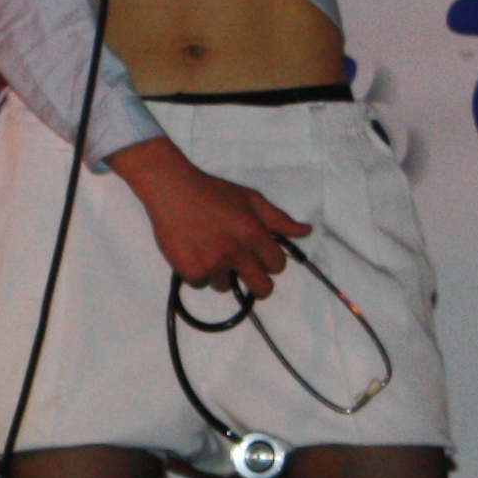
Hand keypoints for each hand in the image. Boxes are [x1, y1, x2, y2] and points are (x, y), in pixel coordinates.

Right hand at [107, 138, 308, 300]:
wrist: (171, 188)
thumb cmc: (213, 191)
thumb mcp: (250, 198)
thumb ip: (278, 219)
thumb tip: (306, 231)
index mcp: (254, 234)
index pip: (278, 265)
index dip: (270, 261)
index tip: (260, 256)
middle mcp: (236, 252)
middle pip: (261, 288)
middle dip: (258, 284)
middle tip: (245, 273)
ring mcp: (212, 264)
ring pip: (226, 286)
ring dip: (221, 274)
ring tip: (210, 252)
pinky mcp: (190, 271)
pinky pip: (201, 284)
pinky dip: (198, 273)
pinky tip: (194, 253)